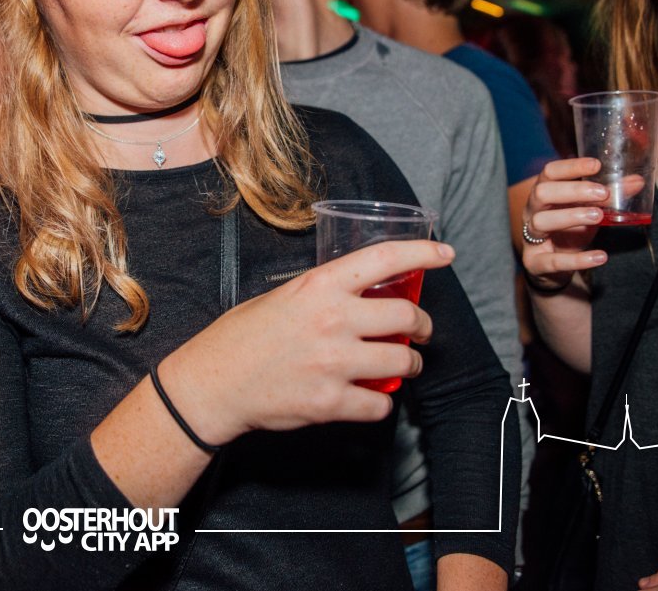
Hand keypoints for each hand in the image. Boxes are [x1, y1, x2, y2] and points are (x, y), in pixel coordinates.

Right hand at [163, 239, 453, 445]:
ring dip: (410, 366)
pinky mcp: (330, 403)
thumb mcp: (283, 297)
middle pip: (407, 318)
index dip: (423, 253)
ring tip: (403, 367)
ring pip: (402, 363)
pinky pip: (380, 404)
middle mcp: (332, 320)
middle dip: (423, 327)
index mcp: (319, 286)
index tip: (445, 254)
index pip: (384, 258)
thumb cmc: (243, 337)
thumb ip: (324, 295)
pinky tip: (370, 398)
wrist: (213, 384)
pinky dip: (380, 403)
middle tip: (421, 333)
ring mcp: (333, 363)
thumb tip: (364, 296)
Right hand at [521, 157, 609, 290]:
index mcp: (544, 193)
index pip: (549, 172)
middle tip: (602, 193)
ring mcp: (531, 237)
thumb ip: (609, 197)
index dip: (570, 167)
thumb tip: (637, 182)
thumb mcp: (589, 211)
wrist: (553, 268)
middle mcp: (532, 212)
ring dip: (570, 216)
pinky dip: (577, 260)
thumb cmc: (569, 231)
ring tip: (598, 216)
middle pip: (542, 193)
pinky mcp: (535, 263)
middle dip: (572, 190)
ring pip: (541, 221)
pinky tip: (600, 256)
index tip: (596, 165)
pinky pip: (552, 261)